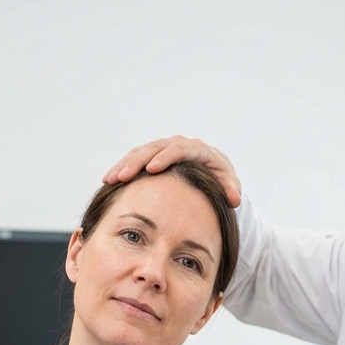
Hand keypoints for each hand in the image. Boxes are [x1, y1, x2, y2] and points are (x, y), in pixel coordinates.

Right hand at [102, 137, 241, 206]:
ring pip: (140, 153)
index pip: (179, 149)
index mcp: (196, 149)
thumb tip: (234, 199)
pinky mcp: (153, 156)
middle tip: (122, 176)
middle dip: (136, 162)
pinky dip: (122, 168)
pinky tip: (109, 180)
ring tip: (109, 179)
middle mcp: (177, 145)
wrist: (212, 172)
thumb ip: (232, 190)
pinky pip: (135, 160)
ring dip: (124, 165)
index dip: (165, 158)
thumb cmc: (221, 179)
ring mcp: (163, 149)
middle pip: (153, 149)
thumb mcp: (229, 185)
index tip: (152, 169)